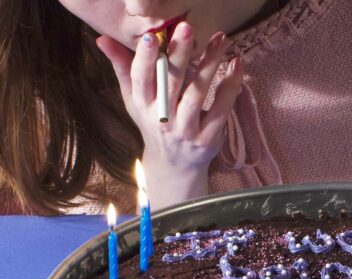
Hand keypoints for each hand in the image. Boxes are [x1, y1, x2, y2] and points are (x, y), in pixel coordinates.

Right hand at [96, 24, 244, 205]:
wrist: (174, 165)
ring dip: (209, 64)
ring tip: (220, 40)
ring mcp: (186, 130)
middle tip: (187, 28)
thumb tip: (102, 39)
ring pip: (197, 93)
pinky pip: (221, 109)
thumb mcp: (134, 99)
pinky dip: (230, 86)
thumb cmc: (153, 123)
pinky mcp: (208, 138)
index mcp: (142, 105)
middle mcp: (162, 118)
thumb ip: (123, 68)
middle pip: (171, 83)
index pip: (141, 79)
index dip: (145, 59)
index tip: (152, 36)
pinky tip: (237, 65)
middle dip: (179, 54)